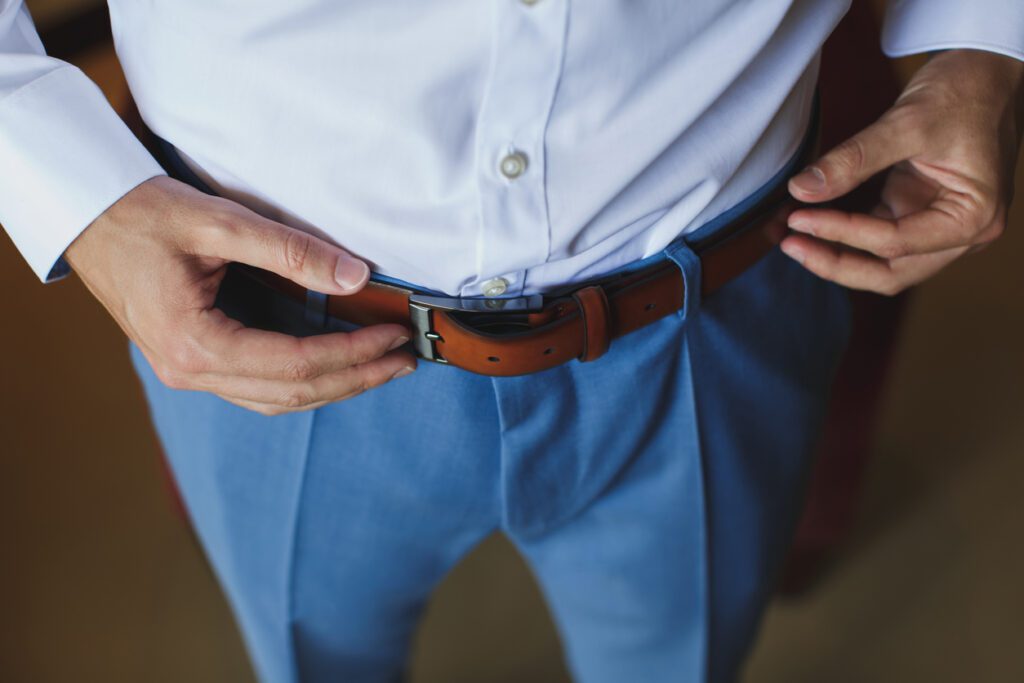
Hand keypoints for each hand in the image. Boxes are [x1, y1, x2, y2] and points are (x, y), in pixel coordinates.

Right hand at [65, 176, 414, 414]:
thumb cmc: (143, 215)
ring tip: (382, 367)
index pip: (295, 365)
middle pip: (292, 393)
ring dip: (334, 386)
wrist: (87, 217)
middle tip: (405, 359)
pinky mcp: (192, 362)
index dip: (352, 354)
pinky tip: (335, 365)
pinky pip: (257, 387)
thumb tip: (358, 276)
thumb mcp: (221, 224)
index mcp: (194, 344)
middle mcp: (189, 371)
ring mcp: (187, 373)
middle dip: (356, 378)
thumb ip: (292, 251)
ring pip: (277, 399)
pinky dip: (303, 381)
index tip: (395, 336)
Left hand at [782, 49, 1023, 294]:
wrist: (984, 71)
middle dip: (835, 263)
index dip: (841, 233)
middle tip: (788, 244)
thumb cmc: (963, 91)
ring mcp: (940, 229)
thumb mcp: (906, 122)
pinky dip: (841, 233)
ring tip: (786, 236)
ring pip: (881, 265)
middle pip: (889, 273)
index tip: (798, 218)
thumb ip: (853, 160)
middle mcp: (963, 234)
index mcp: (973, 217)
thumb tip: (801, 189)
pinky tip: (805, 220)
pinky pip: (875, 239)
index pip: (895, 242)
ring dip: (833, 254)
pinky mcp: (918, 215)